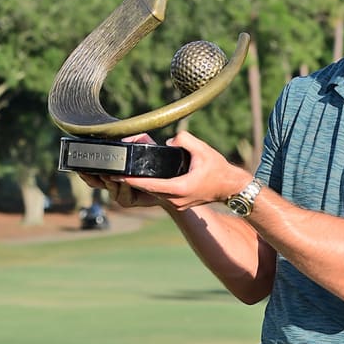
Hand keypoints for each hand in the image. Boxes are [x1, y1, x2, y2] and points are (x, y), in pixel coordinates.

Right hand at [77, 133, 162, 208]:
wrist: (168, 178)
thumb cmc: (152, 161)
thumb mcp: (142, 144)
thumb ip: (132, 138)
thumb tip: (122, 137)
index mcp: (112, 170)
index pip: (92, 172)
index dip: (84, 170)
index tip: (77, 165)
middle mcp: (113, 183)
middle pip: (94, 182)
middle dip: (90, 177)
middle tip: (87, 170)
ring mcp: (120, 193)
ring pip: (109, 188)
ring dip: (108, 182)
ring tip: (109, 174)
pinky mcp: (129, 200)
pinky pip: (122, 196)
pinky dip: (123, 188)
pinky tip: (126, 182)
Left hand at [115, 130, 251, 211]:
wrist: (231, 187)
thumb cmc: (218, 169)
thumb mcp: (203, 149)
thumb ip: (185, 140)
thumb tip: (170, 140)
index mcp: (180, 188)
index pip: (150, 185)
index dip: (132, 180)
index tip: (117, 174)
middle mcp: (176, 199)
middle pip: (147, 191)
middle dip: (130, 182)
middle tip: (112, 173)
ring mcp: (177, 204)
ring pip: (153, 194)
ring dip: (139, 185)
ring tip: (122, 175)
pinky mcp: (179, 203)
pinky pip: (160, 195)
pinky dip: (150, 187)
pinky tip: (141, 179)